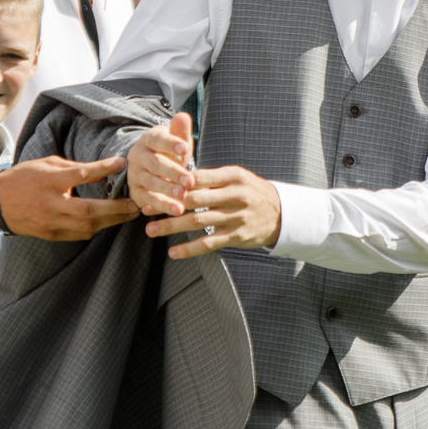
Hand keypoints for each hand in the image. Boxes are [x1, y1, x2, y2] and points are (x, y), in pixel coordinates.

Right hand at [0, 155, 138, 239]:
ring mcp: (51, 224)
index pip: (80, 175)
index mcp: (48, 182)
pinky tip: (110, 221)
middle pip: (90, 210)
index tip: (122, 164)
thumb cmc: (23, 178)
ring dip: (112, 221)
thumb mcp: (46, 164)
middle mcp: (51, 205)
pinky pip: (81, 234)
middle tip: (138, 204)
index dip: (102, 169)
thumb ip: (73, 167)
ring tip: (130, 213)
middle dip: (117, 209)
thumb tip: (102, 169)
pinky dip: (98, 227)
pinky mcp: (52, 235)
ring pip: (88, 226)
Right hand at [127, 115, 197, 215]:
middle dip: (172, 172)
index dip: (171, 144)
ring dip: (167, 191)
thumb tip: (183, 116)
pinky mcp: (136, 193)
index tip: (185, 148)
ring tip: (183, 197)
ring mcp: (135, 175)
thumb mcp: (177, 141)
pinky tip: (177, 210)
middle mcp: (138, 156)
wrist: (153, 168)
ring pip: (151, 183)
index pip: (158, 140)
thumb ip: (180, 131)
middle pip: (155, 164)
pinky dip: (162, 206)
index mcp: (148, 140)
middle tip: (189, 181)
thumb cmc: (170, 152)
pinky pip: (149, 200)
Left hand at [143, 163, 281, 259]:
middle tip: (145, 209)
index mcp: (232, 176)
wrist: (281, 213)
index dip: (174, 182)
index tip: (153, 186)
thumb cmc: (251, 192)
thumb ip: (210, 177)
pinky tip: (173, 252)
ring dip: (172, 226)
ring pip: (198, 222)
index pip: (198, 178)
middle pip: (194, 199)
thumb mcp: (236, 177)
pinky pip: (209, 243)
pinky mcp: (236, 236)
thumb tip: (179, 176)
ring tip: (151, 230)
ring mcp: (235, 217)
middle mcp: (234, 195)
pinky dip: (190, 249)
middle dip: (167, 204)